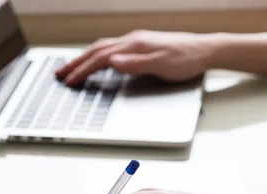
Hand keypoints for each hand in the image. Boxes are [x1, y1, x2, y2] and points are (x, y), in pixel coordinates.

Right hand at [55, 30, 214, 85]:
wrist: (206, 50)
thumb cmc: (187, 60)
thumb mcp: (161, 66)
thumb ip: (135, 64)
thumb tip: (112, 61)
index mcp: (134, 45)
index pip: (101, 58)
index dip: (83, 70)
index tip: (69, 80)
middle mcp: (133, 40)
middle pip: (97, 50)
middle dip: (77, 62)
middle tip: (60, 73)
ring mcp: (138, 42)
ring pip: (104, 47)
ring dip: (86, 57)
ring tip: (73, 66)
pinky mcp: (143, 44)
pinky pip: (113, 48)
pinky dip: (99, 55)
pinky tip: (99, 60)